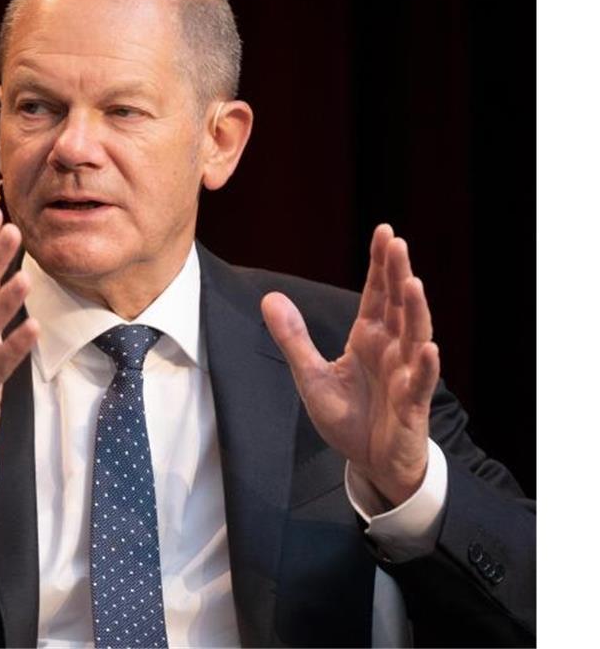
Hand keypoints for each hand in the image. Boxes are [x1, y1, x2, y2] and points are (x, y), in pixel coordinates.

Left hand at [261, 225, 439, 505]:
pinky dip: (424, 366)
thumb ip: (293, 338)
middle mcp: (391, 349)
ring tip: (412, 283)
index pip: (377, 294)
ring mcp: (405, 375)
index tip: (383, 232)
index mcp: (369, 338)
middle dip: (397, 274)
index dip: (380, 265)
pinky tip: (427, 347)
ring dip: (415, 310)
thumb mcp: (310, 376)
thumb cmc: (349, 418)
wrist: (370, 463)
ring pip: (414, 336)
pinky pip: (420, 383)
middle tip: (396, 242)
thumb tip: (269, 298)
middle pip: (398, 305)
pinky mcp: (411, 405)